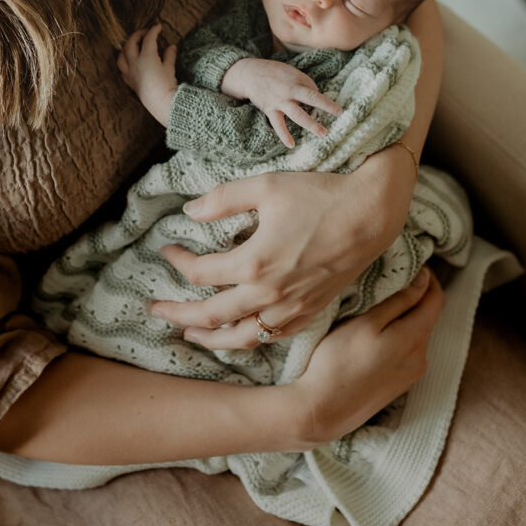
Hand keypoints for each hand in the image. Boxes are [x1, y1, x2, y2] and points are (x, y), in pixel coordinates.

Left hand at [117, 24, 176, 126]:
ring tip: (133, 44)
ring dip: (126, 47)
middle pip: (131, 43)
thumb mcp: (170, 68)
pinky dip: (125, 61)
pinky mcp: (129, 82)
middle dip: (137, 35)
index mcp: (146, 57)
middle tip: (145, 32)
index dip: (153, 31)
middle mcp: (135, 63)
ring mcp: (130, 73)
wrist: (161, 103)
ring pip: (121, 56)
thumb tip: (171, 46)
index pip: (148, 39)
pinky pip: (122, 69)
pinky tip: (130, 61)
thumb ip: (169, 55)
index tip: (158, 26)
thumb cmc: (167, 85)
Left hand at [151, 148, 415, 347]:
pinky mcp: (311, 310)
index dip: (177, 261)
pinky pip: (272, 336)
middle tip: (155, 310)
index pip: (200, 273)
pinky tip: (240, 333)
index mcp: (254, 263)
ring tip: (190, 336)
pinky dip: (250, 339)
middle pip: (211, 316)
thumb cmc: (319, 195)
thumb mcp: (265, 187)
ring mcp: (292, 307)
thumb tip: (190, 210)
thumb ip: (223, 199)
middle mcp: (270, 293)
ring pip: (242, 336)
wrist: (370, 213)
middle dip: (178, 315)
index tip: (167, 249)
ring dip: (211, 338)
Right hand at [220, 58, 341, 146]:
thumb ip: (303, 83)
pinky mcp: (270, 110)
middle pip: (310, 98)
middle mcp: (289, 91)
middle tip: (339, 113)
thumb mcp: (290, 72)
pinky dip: (284, 135)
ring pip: (298, 115)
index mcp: (296, 80)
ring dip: (311, 124)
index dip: (320, 97)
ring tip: (323, 133)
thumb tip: (315, 95)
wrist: (249, 74)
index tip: (324, 106)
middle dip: (325, 106)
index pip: (314, 89)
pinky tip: (291, 145)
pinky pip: (278, 125)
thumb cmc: (273, 73)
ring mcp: (279, 101)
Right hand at [287, 268, 444, 446]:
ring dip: (405, 317)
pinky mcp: (399, 385)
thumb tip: (425, 280)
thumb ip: (399, 301)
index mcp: (415, 338)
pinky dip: (399, 336)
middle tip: (388, 281)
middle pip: (427, 316)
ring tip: (378, 307)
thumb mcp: (366, 322)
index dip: (428, 278)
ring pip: (417, 334)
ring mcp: (411, 374)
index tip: (411, 264)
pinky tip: (376, 336)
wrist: (322, 410)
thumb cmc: (338, 360)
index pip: (437, 299)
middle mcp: (421, 357)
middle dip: (415, 296)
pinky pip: (408, 351)